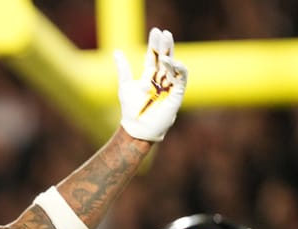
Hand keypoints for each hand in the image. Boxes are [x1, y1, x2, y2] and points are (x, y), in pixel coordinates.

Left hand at [114, 27, 187, 141]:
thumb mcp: (125, 85)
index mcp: (150, 75)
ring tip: (165, 46)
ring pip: (173, 66)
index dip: (155, 44)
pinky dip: (178, 69)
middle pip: (165, 58)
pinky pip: (181, 79)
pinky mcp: (176, 94)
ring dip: (170, 55)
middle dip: (165, 45)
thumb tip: (116, 51)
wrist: (137, 128)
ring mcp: (170, 86)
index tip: (155, 30)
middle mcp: (161, 79)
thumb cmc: (131, 109)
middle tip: (164, 33)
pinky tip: (172, 61)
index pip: (154, 55)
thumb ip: (123, 68)